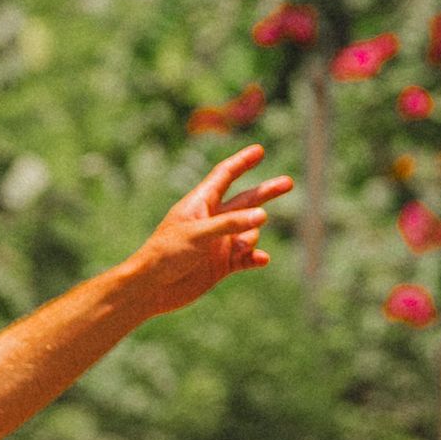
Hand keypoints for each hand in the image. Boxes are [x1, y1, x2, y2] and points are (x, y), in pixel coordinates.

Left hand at [120, 142, 288, 317]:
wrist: (151, 289)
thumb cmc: (165, 254)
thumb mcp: (198, 234)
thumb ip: (230, 224)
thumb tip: (263, 215)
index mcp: (200, 204)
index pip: (224, 176)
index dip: (241, 162)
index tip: (259, 150)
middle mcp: (212, 221)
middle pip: (245, 200)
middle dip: (266, 191)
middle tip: (289, 182)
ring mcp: (219, 243)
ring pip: (249, 232)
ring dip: (251, 237)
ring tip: (239, 248)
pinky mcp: (222, 265)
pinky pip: (247, 257)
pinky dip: (255, 257)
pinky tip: (261, 260)